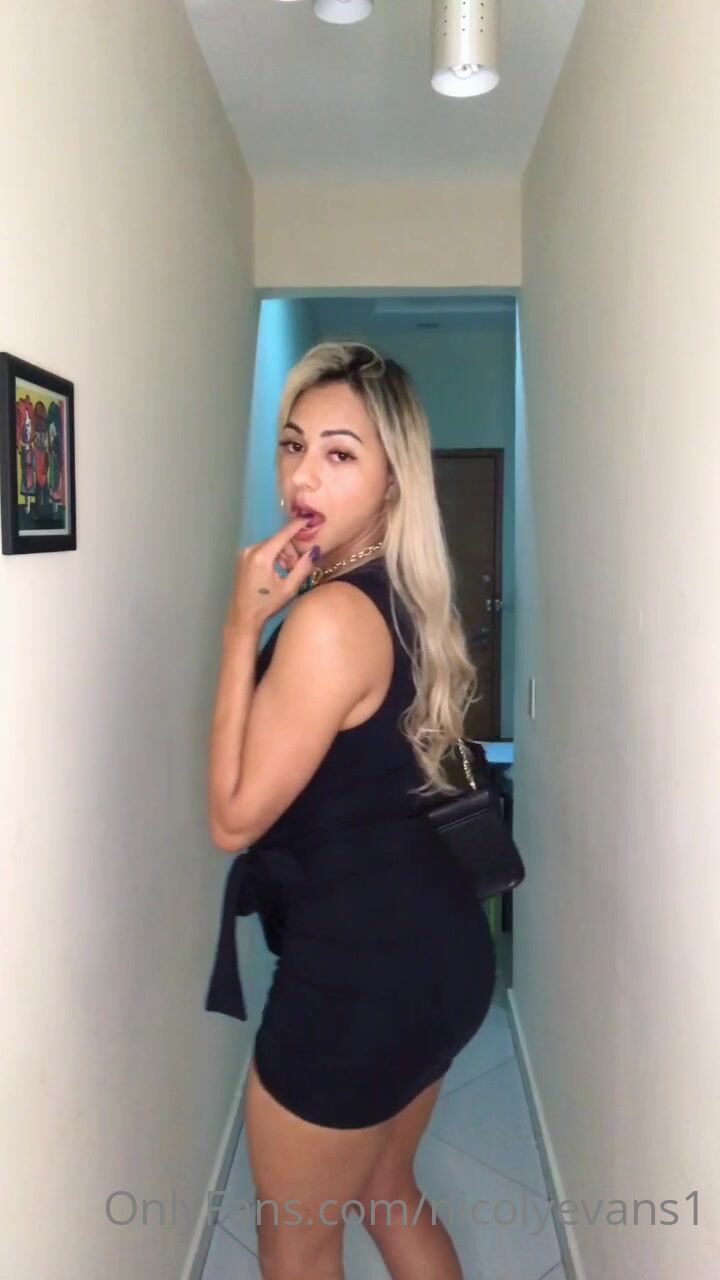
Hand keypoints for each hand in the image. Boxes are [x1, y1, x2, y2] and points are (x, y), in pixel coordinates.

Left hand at [224, 516, 317, 633]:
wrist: (243, 618)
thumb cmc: (267, 606)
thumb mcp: (289, 588)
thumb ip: (303, 567)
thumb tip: (315, 550)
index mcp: (262, 556)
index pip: (283, 534)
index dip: (297, 526)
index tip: (309, 519)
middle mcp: (251, 550)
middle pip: (278, 540)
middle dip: (291, 550)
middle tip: (296, 568)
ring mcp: (245, 553)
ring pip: (271, 545)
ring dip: (283, 554)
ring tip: (287, 572)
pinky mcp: (242, 558)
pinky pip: (263, 550)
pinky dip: (273, 557)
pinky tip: (277, 571)